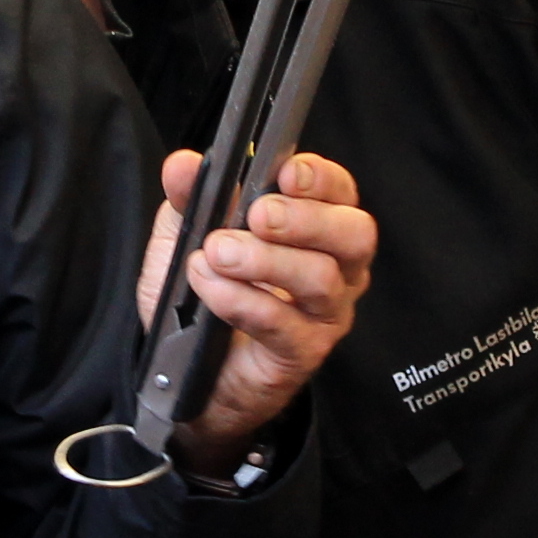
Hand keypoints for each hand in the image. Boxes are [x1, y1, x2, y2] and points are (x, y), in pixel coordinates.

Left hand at [135, 148, 374, 473]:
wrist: (185, 374)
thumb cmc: (200, 298)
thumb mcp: (185, 237)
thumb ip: (188, 198)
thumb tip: (183, 163)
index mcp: (316, 229)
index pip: (341, 193)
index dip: (322, 179)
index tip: (287, 172)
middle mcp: (335, 270)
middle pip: (355, 234)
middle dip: (306, 218)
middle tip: (257, 216)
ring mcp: (324, 315)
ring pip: (323, 279)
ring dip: (266, 260)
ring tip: (219, 253)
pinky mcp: (302, 354)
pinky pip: (285, 325)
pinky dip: (243, 300)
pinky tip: (211, 287)